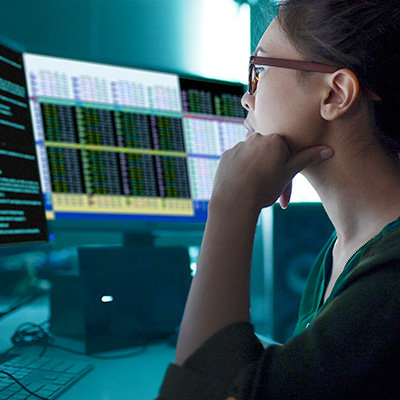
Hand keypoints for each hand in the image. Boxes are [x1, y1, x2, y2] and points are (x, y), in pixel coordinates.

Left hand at [211, 133, 333, 212]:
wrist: (235, 200)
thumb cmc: (265, 187)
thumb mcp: (289, 173)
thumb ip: (307, 158)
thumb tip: (329, 150)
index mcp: (274, 139)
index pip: (285, 149)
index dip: (285, 166)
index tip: (281, 181)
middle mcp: (255, 138)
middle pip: (267, 152)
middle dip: (270, 168)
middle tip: (269, 188)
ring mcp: (238, 146)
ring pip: (252, 157)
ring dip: (255, 169)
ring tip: (255, 188)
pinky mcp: (226, 156)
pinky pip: (237, 162)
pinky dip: (241, 171)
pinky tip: (242, 185)